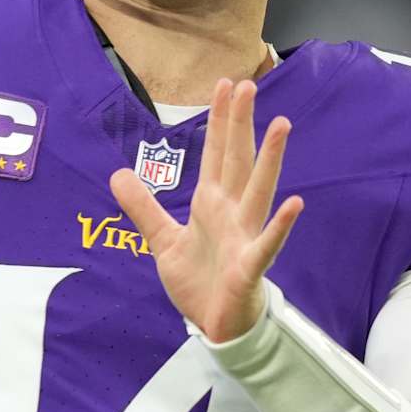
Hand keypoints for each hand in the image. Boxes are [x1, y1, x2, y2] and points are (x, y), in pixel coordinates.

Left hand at [110, 78, 303, 342]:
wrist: (216, 326)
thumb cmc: (199, 281)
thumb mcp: (163, 240)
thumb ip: (144, 207)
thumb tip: (116, 174)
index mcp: (212, 203)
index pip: (218, 153)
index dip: (221, 120)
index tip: (226, 84)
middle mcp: (232, 213)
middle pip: (238, 160)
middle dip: (242, 124)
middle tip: (249, 84)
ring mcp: (245, 237)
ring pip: (258, 191)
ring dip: (270, 159)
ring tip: (282, 125)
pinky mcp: (251, 266)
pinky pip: (267, 243)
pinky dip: (280, 225)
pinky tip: (294, 203)